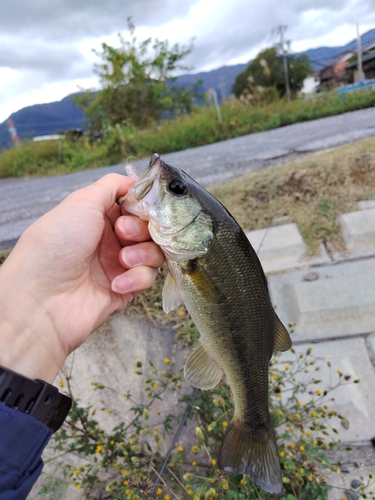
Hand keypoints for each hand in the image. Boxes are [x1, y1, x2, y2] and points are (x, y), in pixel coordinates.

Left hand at [0, 174, 163, 382]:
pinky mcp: (125, 289)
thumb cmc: (56, 246)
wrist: (42, 301)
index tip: (144, 207)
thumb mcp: (81, 203)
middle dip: (141, 228)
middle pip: (149, 227)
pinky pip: (146, 278)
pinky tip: (115, 284)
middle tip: (123, 233)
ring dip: (142, 253)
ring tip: (123, 260)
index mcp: (98, 217)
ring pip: (154, 251)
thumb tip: (135, 179)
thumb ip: (112, 185)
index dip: (144, 205)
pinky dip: (135, 279)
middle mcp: (109, 239)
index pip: (135, 205)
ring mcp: (118, 264)